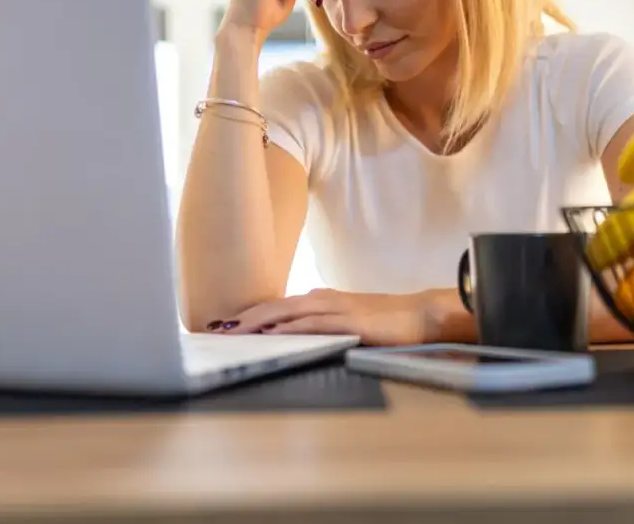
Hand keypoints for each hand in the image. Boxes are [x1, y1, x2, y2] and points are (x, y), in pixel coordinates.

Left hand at [211, 289, 437, 345]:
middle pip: (274, 306)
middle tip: (213, 329)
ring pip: (288, 312)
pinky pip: (313, 324)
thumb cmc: (387, 320)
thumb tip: (292, 333)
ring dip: (257, 322)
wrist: (419, 314)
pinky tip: (273, 335)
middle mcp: (323, 299)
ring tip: (232, 332)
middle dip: (243, 318)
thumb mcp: (348, 319)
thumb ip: (322, 323)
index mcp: (321, 299)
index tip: (223, 325)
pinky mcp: (349, 322)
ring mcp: (336, 308)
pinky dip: (290, 328)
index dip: (248, 315)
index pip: (277, 306)